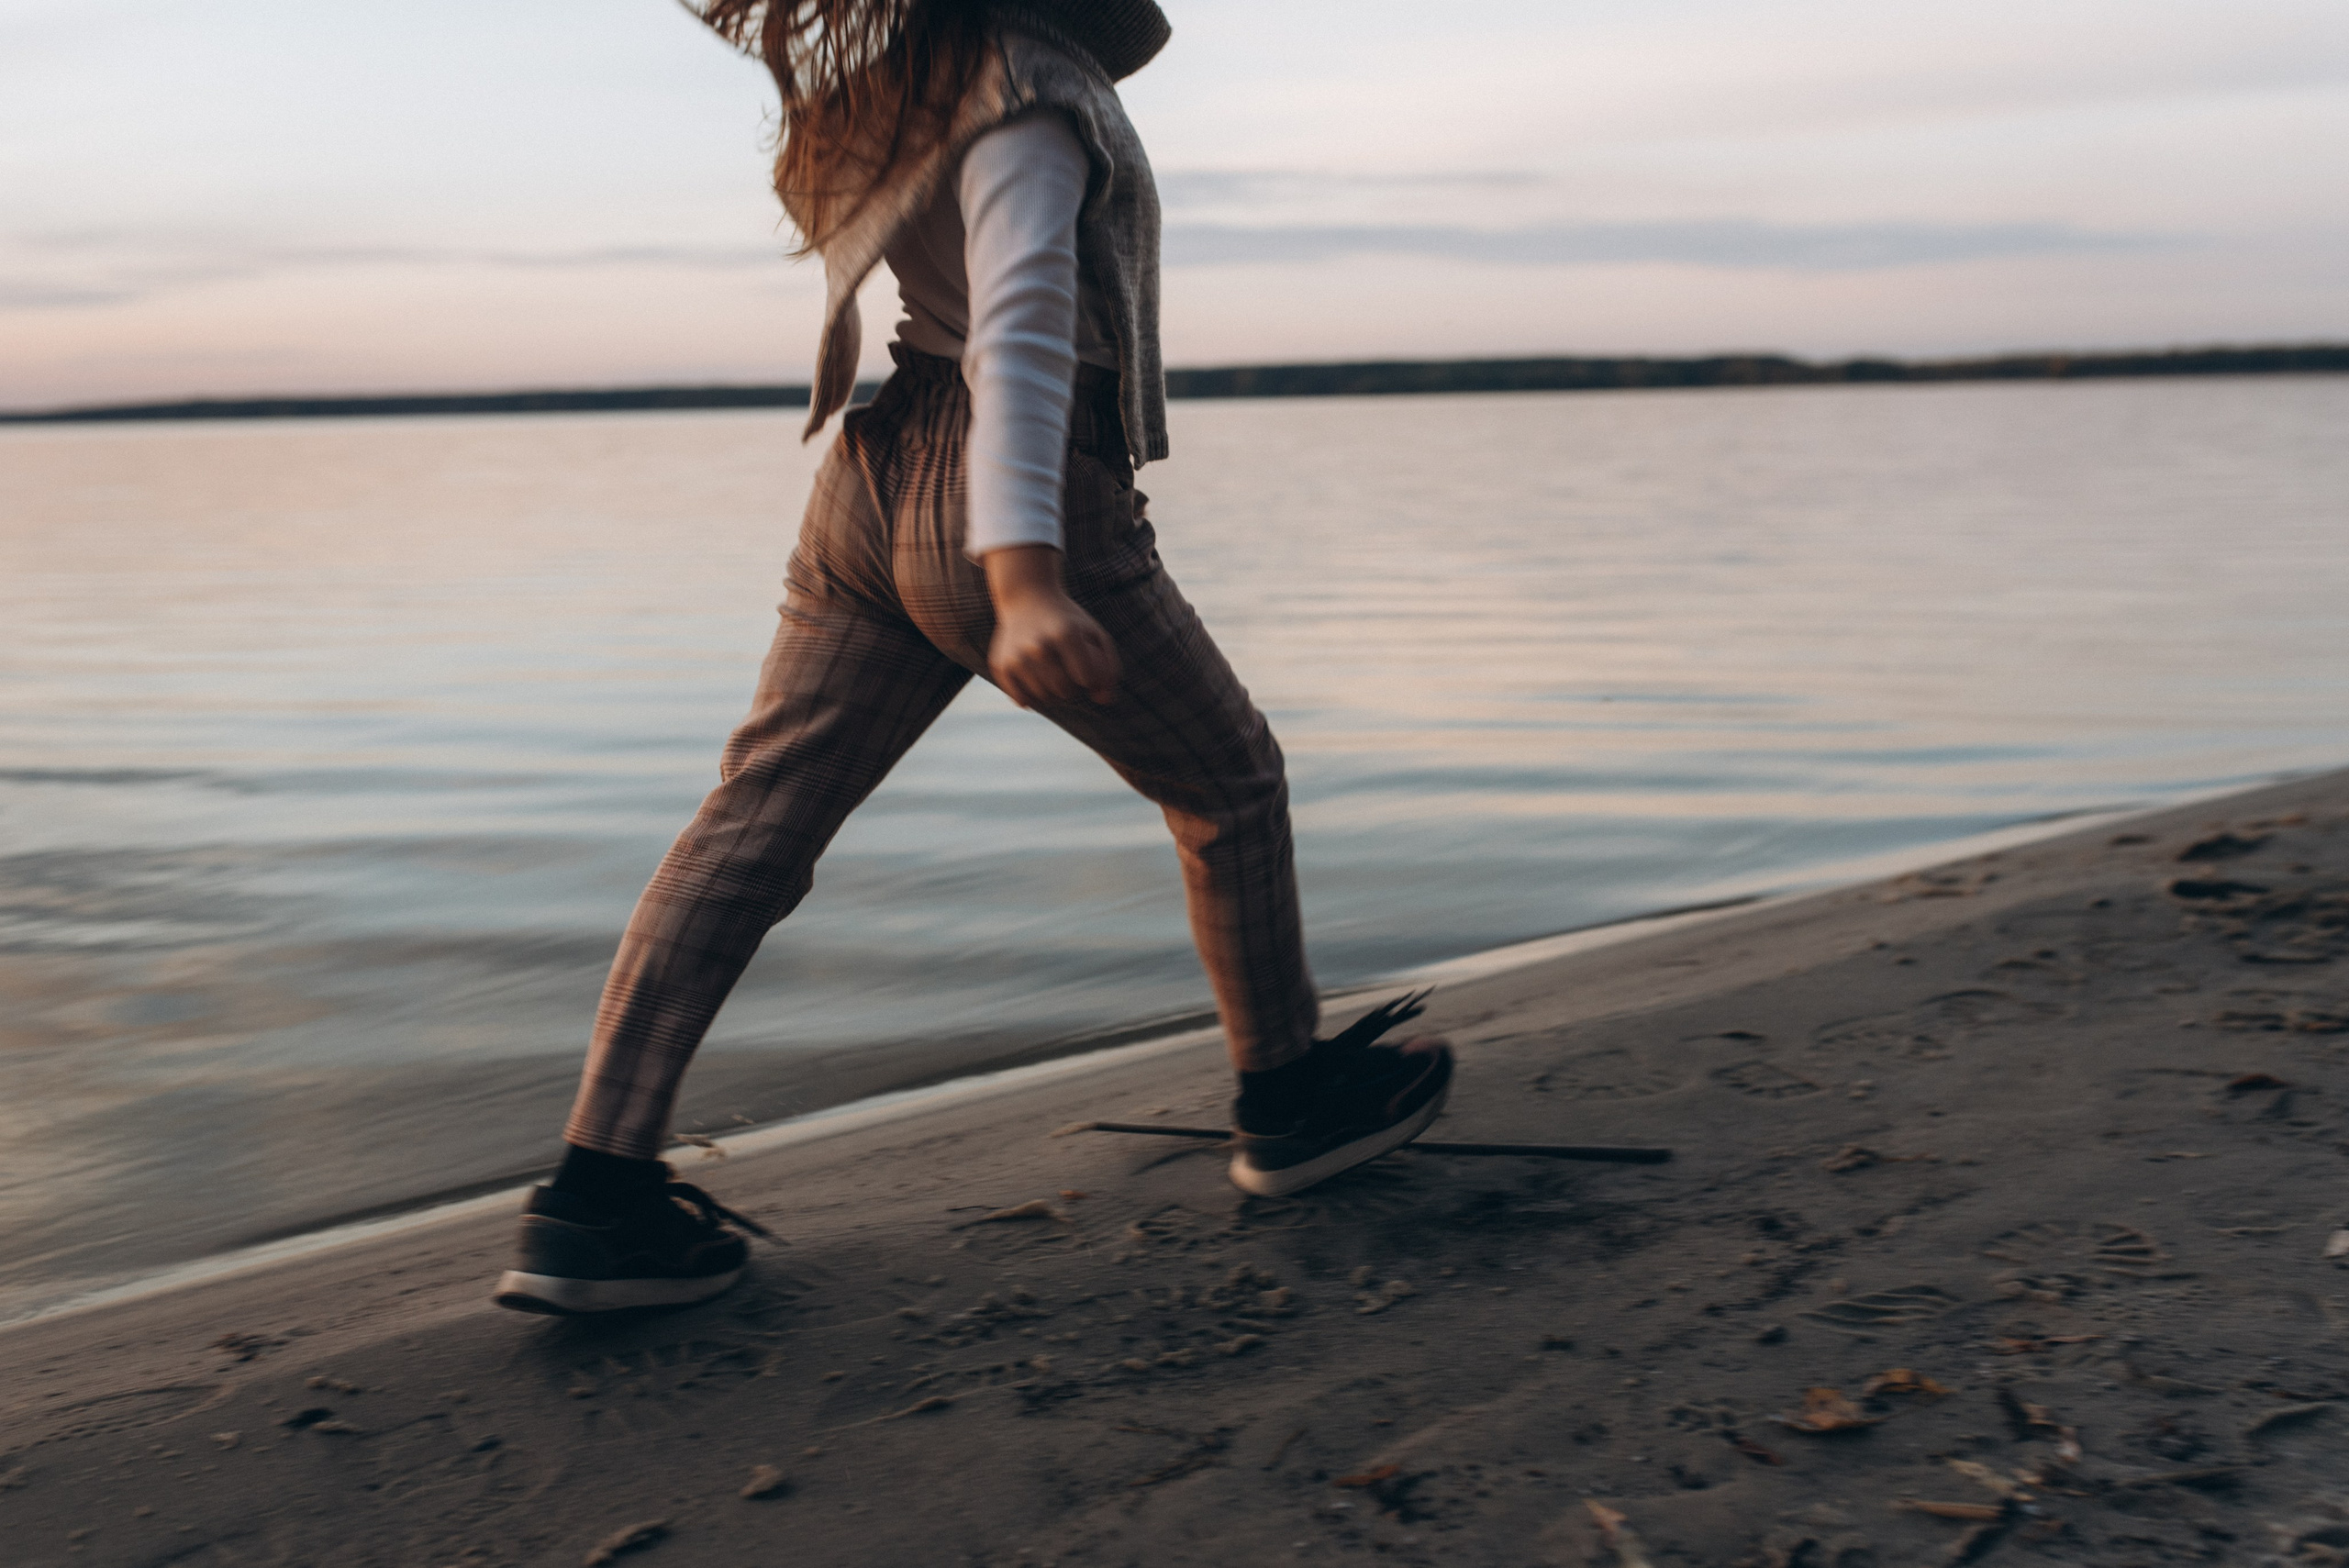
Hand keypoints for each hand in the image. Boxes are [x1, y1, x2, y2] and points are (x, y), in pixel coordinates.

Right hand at [982, 545, 1120, 707]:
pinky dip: (1032, 697)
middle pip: (1065, 691)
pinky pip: (1022, 700)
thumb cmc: (1067, 619)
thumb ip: (1109, 668)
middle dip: (1072, 688)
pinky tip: (1035, 680)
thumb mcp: (1094, 633)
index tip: (1086, 667)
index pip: (1087, 680)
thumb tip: (1104, 700)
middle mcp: (1038, 646)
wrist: (1026, 597)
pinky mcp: (1000, 665)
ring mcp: (1017, 657)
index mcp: (1066, 634)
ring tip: (1052, 675)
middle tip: (1068, 674)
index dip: (1091, 679)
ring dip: (1052, 694)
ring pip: (1044, 698)